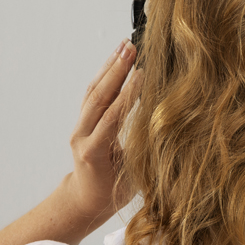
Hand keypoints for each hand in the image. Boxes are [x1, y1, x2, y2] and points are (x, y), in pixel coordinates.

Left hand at [68, 38, 142, 219]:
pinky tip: (116, 60)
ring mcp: (80, 127)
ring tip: (125, 46)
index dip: (127, 96)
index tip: (141, 74)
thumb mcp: (131, 178)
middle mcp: (82, 136)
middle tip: (131, 50)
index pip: (111, 118)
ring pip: (93, 92)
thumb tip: (164, 129)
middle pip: (98, 98)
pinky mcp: (83, 121)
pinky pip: (92, 94)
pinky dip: (104, 75)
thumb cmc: (112, 193)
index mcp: (94, 152)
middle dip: (116, 71)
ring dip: (109, 67)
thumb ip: (141, 152)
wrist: (85, 198)